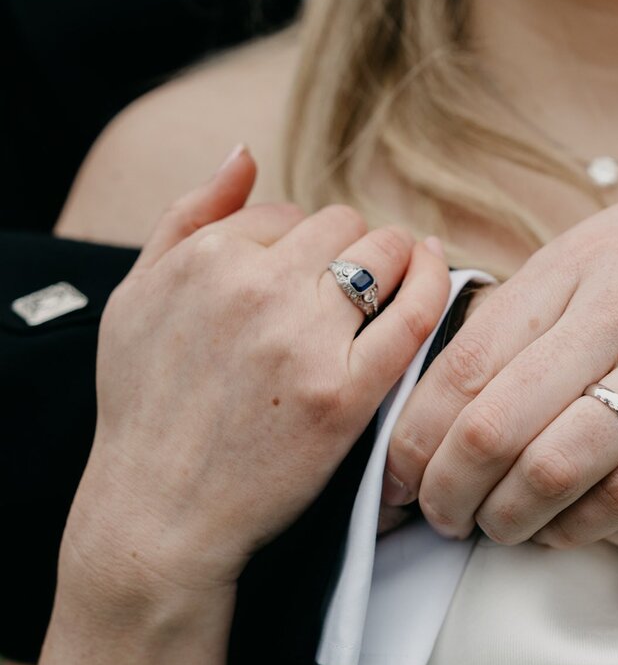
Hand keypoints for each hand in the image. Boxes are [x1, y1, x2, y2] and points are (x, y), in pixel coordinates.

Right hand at [64, 148, 449, 596]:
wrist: (160, 512)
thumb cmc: (146, 407)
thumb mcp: (134, 297)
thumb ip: (187, 215)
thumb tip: (243, 152)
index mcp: (205, 258)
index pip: (289, 215)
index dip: (307, 244)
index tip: (312, 275)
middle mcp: (256, 287)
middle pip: (344, 225)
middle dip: (354, 247)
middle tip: (357, 283)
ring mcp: (303, 338)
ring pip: (383, 253)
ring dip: (396, 259)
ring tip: (396, 281)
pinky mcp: (346, 390)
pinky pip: (416, 310)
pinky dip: (435, 283)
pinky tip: (436, 275)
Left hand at [384, 182, 617, 546]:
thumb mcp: (593, 251)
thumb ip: (524, 312)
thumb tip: (439, 387)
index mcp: (572, 269)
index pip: (462, 367)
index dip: (413, 437)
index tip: (394, 476)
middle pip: (495, 428)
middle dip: (445, 492)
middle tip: (433, 517)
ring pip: (556, 471)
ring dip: (504, 519)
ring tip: (488, 528)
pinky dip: (576, 528)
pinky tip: (557, 531)